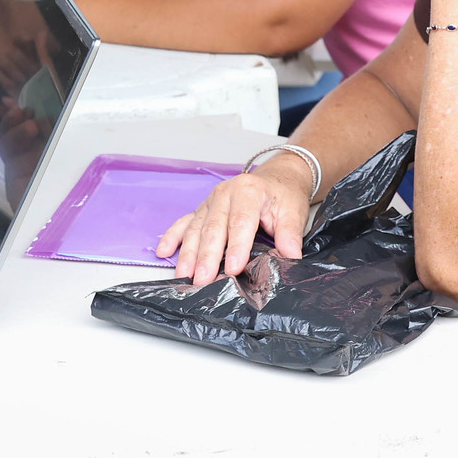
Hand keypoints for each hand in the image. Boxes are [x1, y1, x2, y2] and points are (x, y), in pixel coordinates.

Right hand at [156, 156, 313, 282]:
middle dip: (207, 256)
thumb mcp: (293, 211)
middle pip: (213, 228)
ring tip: (184, 275)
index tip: (232, 269)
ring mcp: (210, 201)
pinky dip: (173, 238)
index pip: (240, 222)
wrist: (277, 178)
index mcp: (248, 191)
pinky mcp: (203, 209)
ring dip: (188, 253)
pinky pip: (184, 223)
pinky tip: (164, 252)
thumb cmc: (283, 195)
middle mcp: (224, 194)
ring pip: (196, 229)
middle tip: (203, 279)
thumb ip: (290, 235)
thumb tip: (291, 257)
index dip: (236, 247)